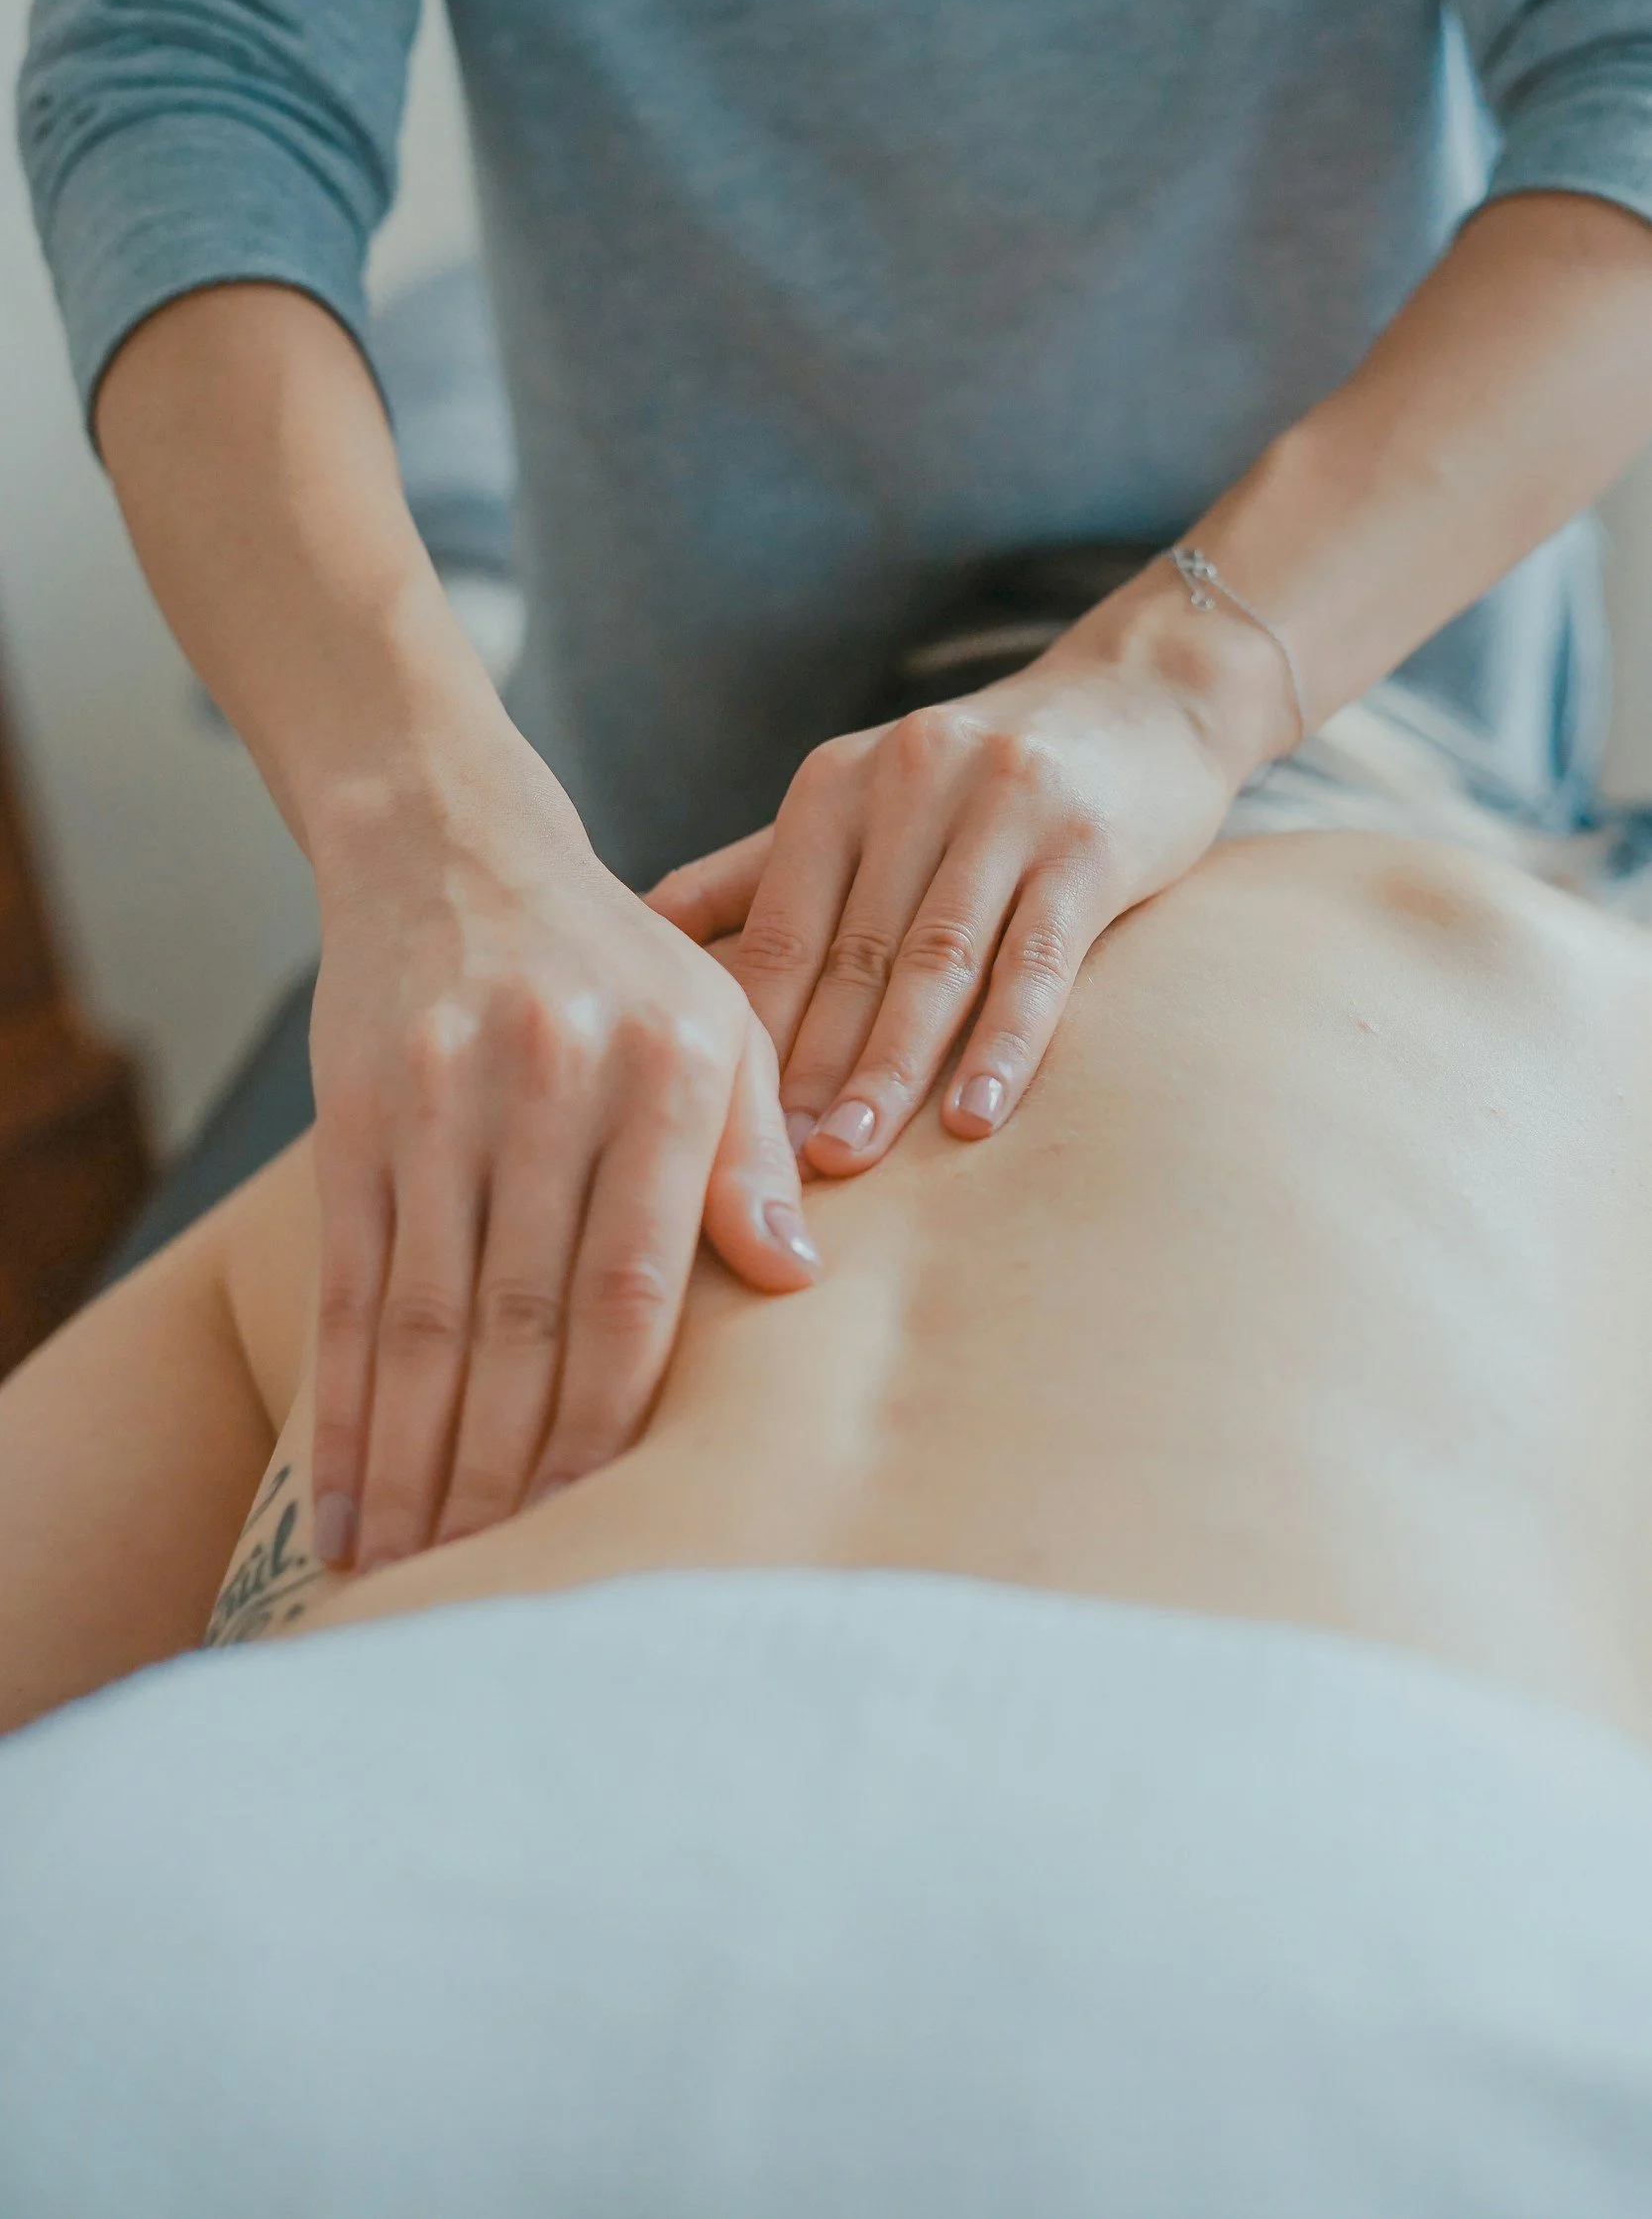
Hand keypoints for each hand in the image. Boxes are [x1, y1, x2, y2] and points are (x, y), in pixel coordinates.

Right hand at [306, 727, 818, 1573]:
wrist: (454, 848)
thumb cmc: (618, 963)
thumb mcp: (721, 1024)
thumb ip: (756, 1151)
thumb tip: (797, 1280)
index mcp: (668, 1070)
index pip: (637, 1285)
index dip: (613, 1418)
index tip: (604, 1525)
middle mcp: (552, 1083)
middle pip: (525, 1320)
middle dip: (510, 1472)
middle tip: (500, 1589)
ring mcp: (441, 1100)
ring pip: (427, 1319)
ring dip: (419, 1464)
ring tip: (414, 1578)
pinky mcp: (355, 1116)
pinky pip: (349, 1288)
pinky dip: (344, 1406)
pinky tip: (344, 1500)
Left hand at [647, 596, 1268, 1174]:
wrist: (1143, 698)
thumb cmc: (980, 778)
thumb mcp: (861, 801)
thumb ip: (757, 873)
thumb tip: (637, 935)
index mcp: (836, 785)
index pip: (777, 930)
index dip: (745, 1034)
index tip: (711, 1131)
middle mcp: (910, 783)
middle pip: (849, 955)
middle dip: (806, 1069)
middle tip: (768, 1171)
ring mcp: (1004, 809)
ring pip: (935, 962)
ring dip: (889, 1069)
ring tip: (850, 1157)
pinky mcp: (1089, 844)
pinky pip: (1038, 960)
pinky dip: (1005, 1043)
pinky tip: (973, 1116)